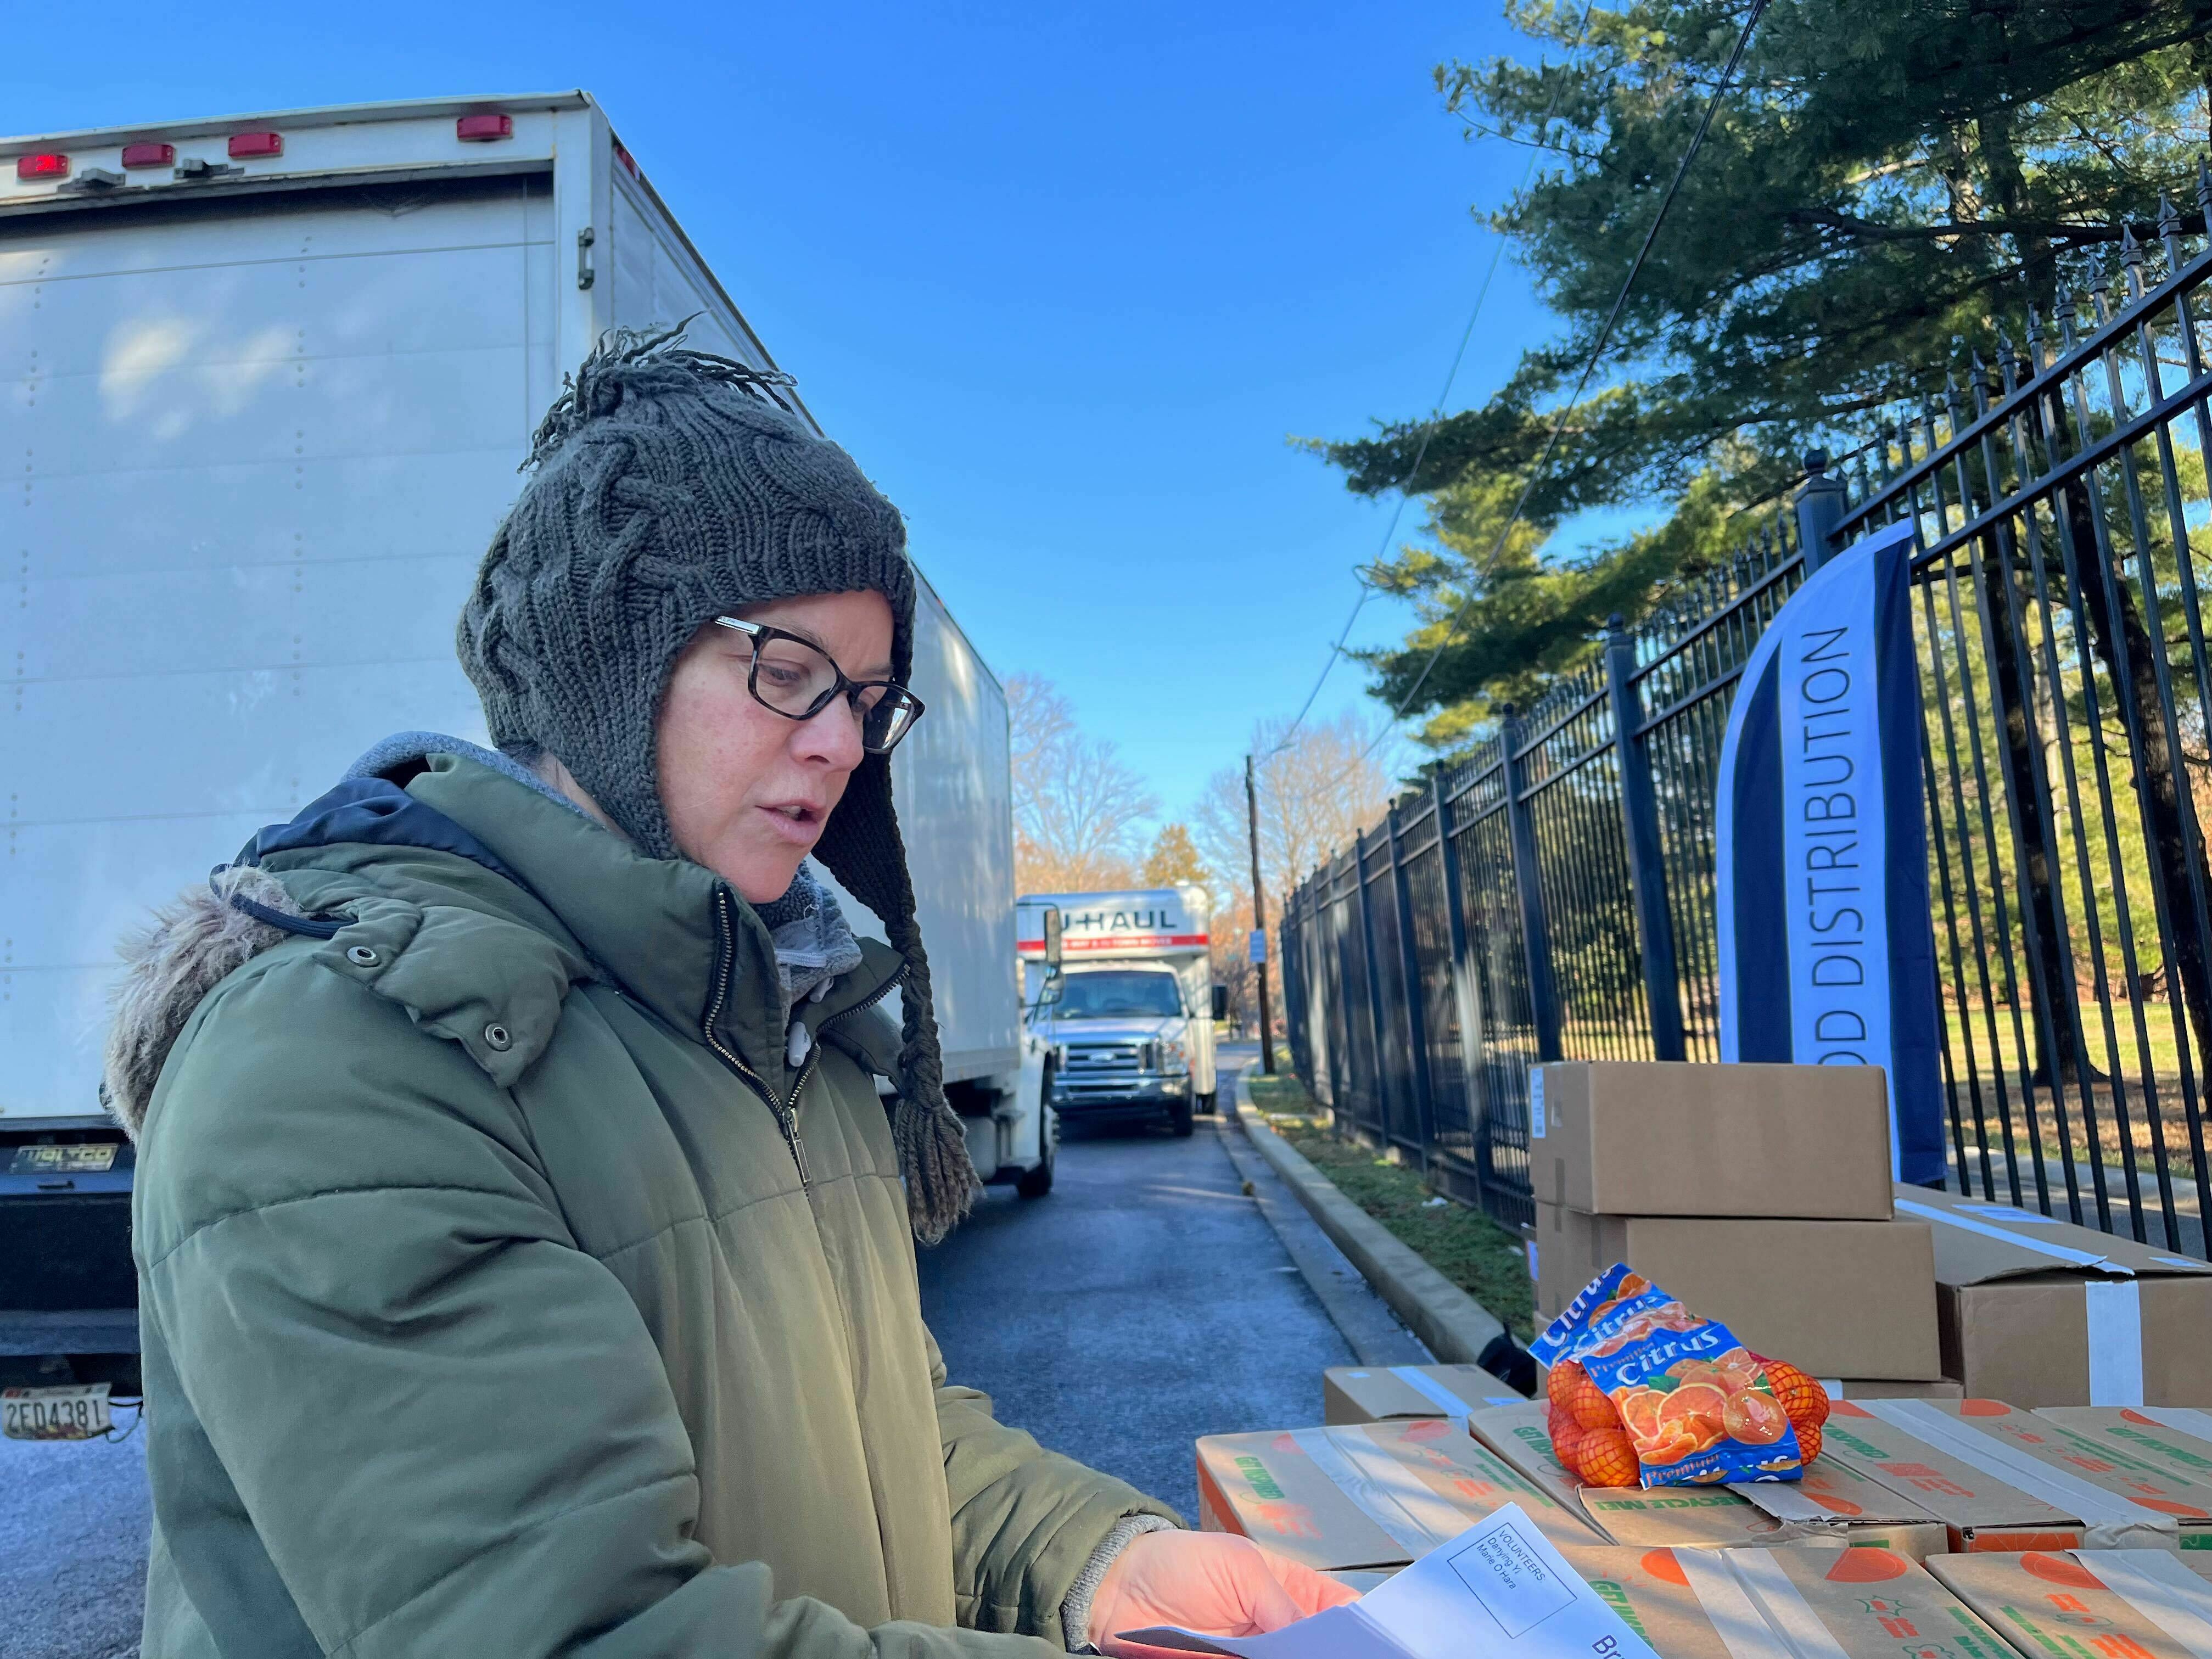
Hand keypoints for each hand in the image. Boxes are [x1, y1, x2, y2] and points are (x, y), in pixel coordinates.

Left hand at [1086, 1529, 1360, 1656]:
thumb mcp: (1240, 1567)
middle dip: (1335, 1651)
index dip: (1365, 1627)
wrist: (1119, 1590)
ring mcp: (1256, 1656)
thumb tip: (1318, 1639)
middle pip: (1324, 1648)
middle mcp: (1282, 1629)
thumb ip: (1282, 1604)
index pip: (1344, 1611)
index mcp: (1294, 1590)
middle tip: (1351, 1657)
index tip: (1381, 1641)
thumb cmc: (1181, 1562)